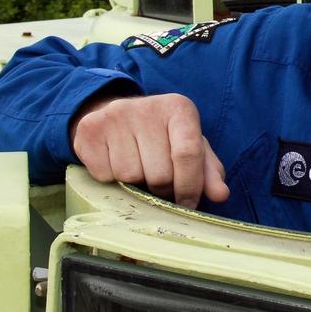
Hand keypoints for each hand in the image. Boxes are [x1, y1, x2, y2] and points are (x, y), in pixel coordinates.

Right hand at [69, 93, 228, 209]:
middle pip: (159, 173)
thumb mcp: (188, 146)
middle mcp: (146, 107)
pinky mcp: (90, 130)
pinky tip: (115, 163)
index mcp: (179, 108)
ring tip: (137, 168)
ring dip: (135, 184)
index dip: (189, 186)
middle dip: (162, 188)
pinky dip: (111, 180)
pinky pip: (104, 175)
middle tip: (158, 181)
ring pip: (130, 176)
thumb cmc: (160, 137)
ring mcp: (115, 116)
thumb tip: (220, 194)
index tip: (187, 204)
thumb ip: (208, 171)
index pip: (188, 153)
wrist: (114, 116)